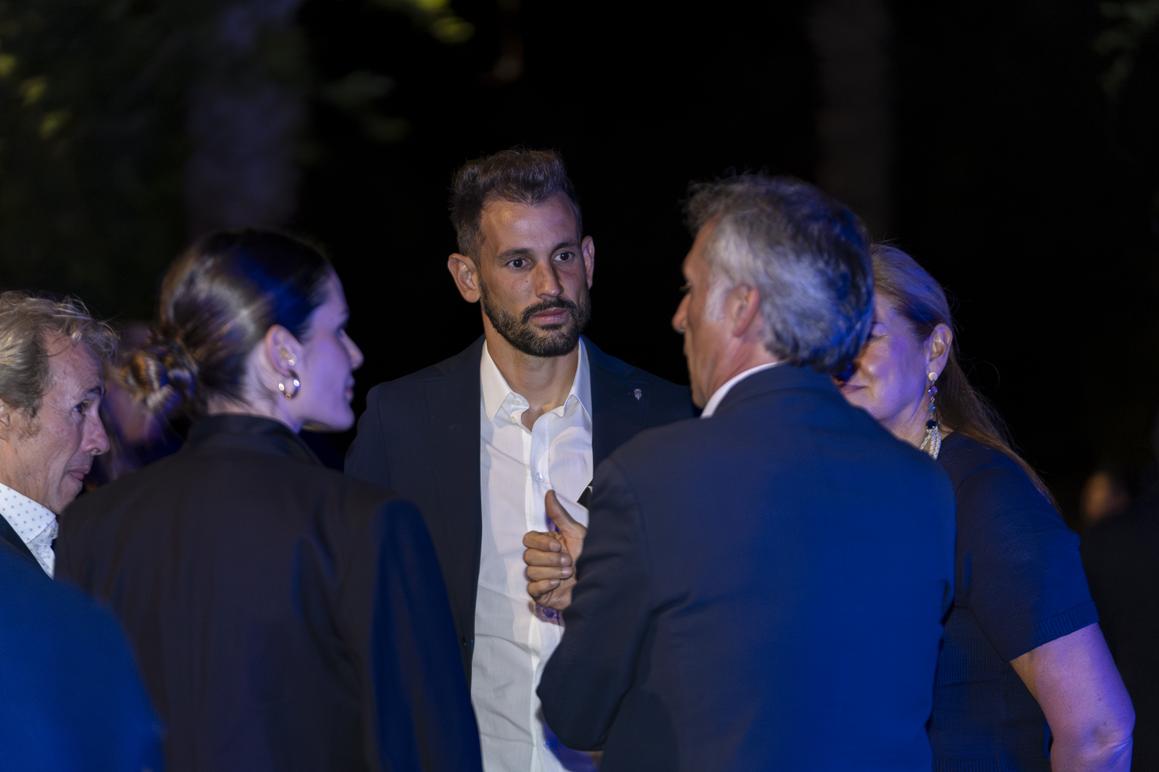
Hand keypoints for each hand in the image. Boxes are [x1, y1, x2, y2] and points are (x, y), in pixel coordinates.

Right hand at [522, 490, 587, 610]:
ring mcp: (540, 577)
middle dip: (550, 559)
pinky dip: (545, 585)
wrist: (601, 581)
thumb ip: (559, 515)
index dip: (541, 543)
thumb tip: (549, 493)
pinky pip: (532, 589)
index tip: (558, 545)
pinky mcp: (542, 594)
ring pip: (530, 572)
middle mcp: (541, 560)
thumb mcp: (576, 533)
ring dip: (552, 572)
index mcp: (547, 544)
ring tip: (568, 573)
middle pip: (528, 556)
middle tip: (568, 561)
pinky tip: (557, 584)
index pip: (528, 539)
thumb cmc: (590, 557)